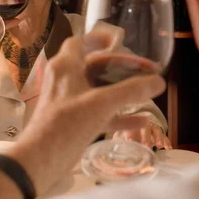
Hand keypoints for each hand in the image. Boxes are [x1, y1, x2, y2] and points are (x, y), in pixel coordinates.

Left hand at [5, 32, 166, 195]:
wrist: (41, 161)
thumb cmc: (67, 124)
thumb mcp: (102, 104)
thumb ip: (131, 91)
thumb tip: (158, 81)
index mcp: (65, 66)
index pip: (80, 42)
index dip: (98, 38)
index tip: (119, 40)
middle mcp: (65, 79)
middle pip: (95, 66)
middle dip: (122, 68)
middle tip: (145, 70)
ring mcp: (69, 101)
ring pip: (98, 89)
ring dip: (122, 91)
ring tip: (147, 93)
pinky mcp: (73, 121)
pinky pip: (99, 111)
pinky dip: (118, 114)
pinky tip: (141, 122)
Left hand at [113, 122, 172, 149]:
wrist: (137, 126)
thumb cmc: (127, 134)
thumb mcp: (120, 137)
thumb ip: (118, 144)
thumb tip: (114, 157)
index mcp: (131, 125)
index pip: (131, 127)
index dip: (130, 134)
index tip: (130, 141)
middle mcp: (142, 125)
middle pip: (145, 127)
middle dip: (146, 136)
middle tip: (146, 145)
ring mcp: (152, 129)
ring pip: (156, 130)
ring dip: (158, 137)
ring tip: (159, 145)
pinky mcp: (159, 134)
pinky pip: (164, 136)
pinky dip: (166, 141)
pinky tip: (168, 148)